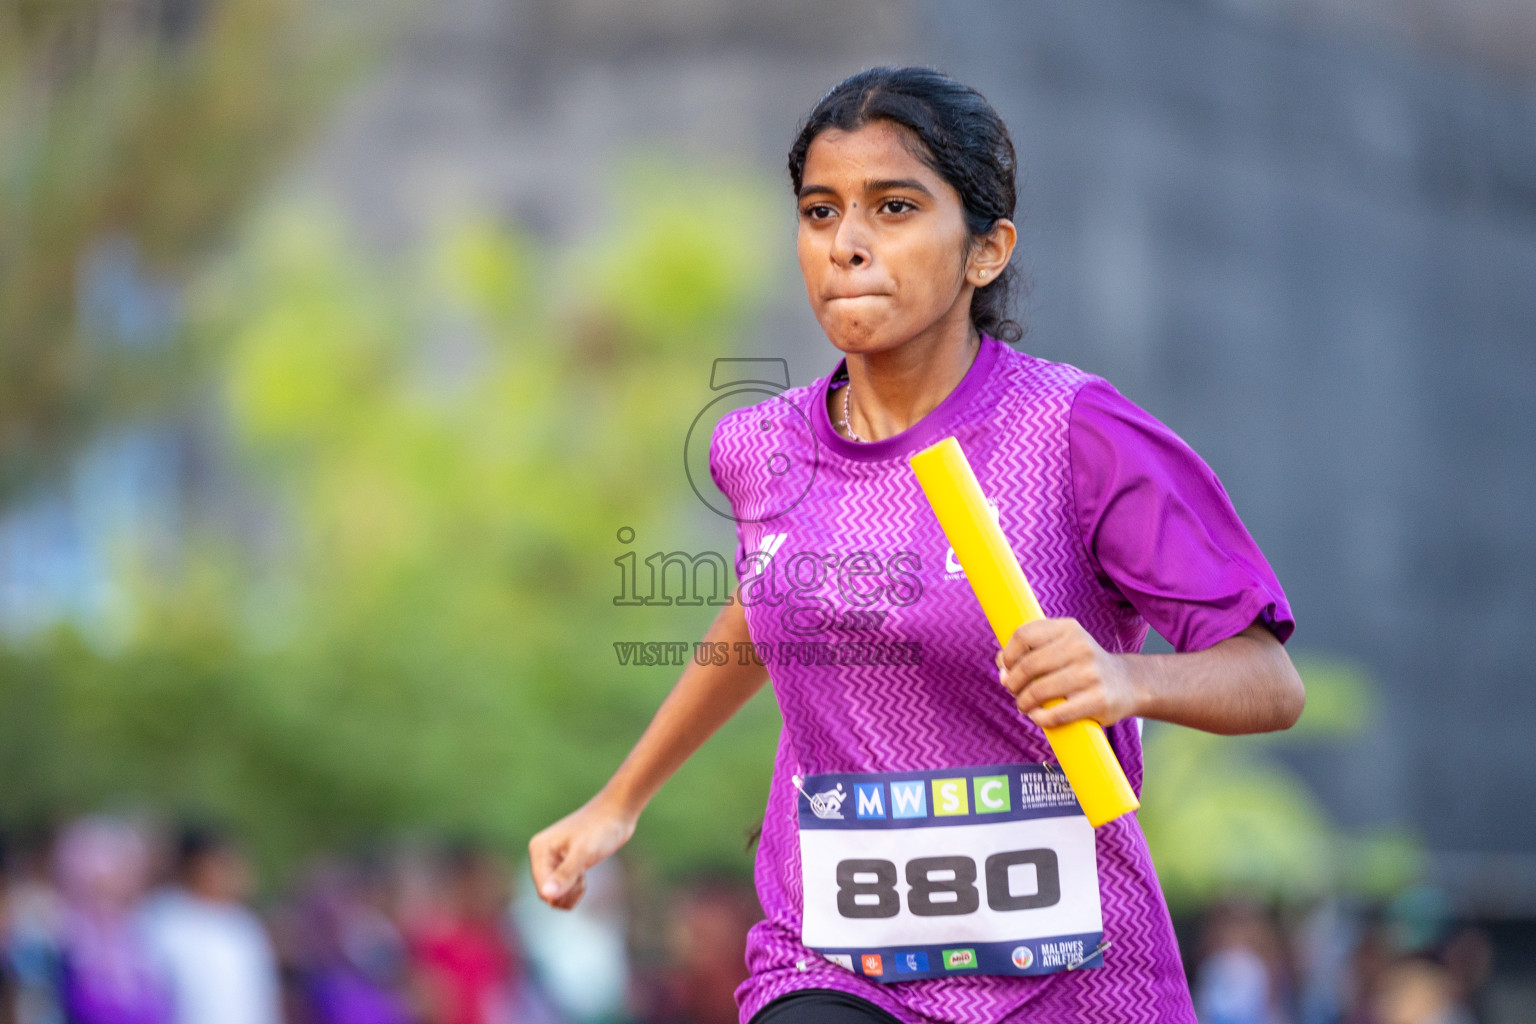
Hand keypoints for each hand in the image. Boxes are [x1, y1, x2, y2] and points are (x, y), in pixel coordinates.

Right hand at [528, 795, 636, 909]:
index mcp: (539, 849)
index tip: (580, 877)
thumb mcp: (584, 853)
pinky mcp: (564, 864)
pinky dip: (575, 887)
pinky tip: (584, 873)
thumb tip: (546, 895)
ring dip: (573, 890)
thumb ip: (565, 875)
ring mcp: (552, 860)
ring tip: (584, 871)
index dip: (562, 892)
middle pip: (548, 894)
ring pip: (556, 894)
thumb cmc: (601, 829)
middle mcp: (541, 854)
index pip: (543, 890)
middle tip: (583, 874)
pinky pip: (564, 889)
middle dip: (568, 891)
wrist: (617, 813)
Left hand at [995, 617, 1141, 729]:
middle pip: (1028, 665)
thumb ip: (1031, 652)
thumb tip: (1002, 669)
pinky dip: (1039, 718)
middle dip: (1012, 682)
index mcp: (1068, 629)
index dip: (1008, 655)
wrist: (1128, 684)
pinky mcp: (1097, 700)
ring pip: (1038, 691)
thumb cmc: (1083, 666)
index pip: (1024, 635)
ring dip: (1023, 702)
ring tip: (1024, 706)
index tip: (1006, 668)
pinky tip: (1038, 716)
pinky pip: (1056, 713)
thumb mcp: (1063, 647)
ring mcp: (1090, 673)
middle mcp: (1080, 647)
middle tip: (1013, 691)